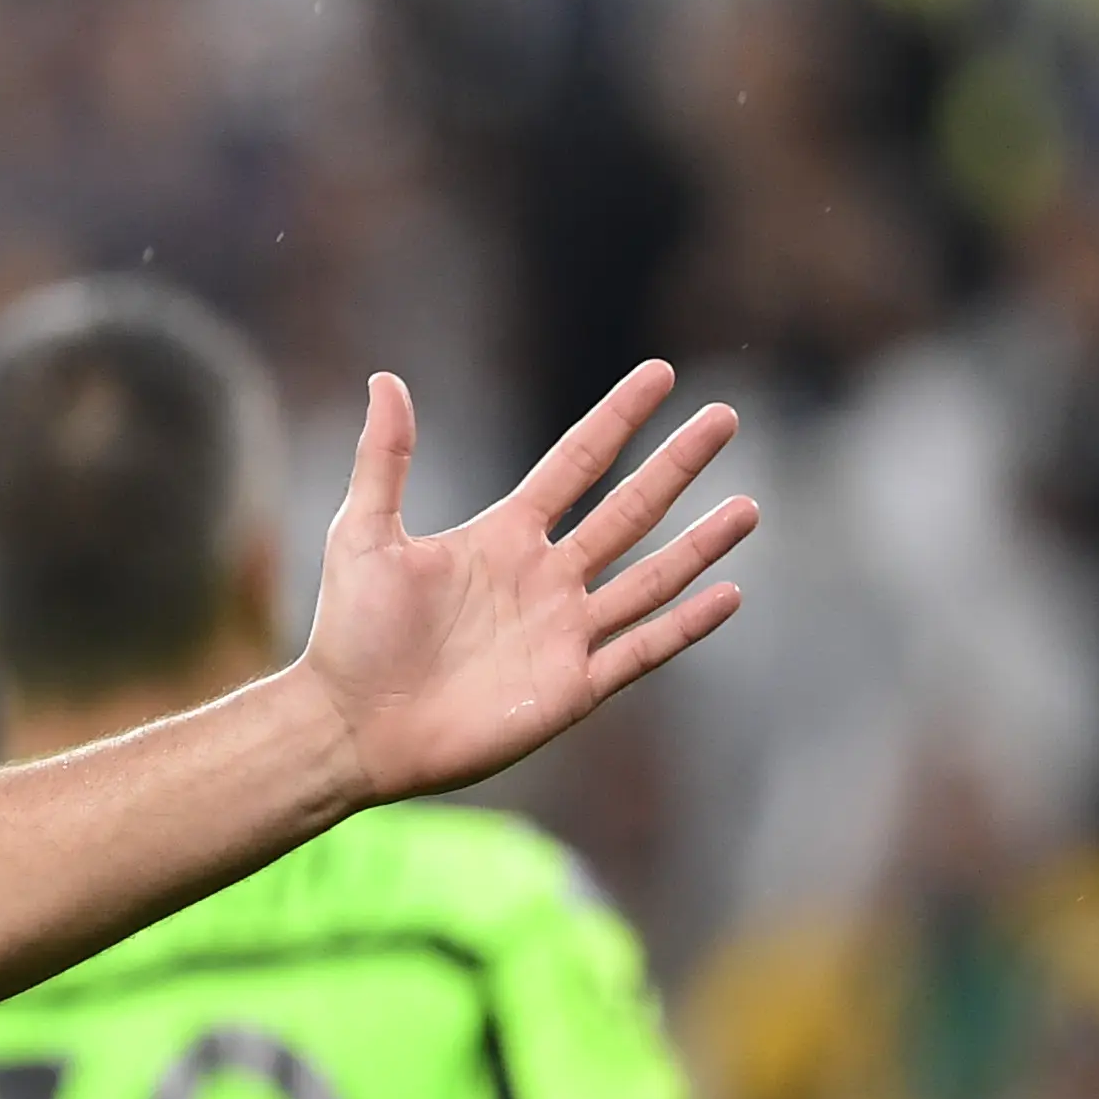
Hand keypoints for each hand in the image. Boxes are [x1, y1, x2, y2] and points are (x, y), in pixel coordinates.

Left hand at [292, 361, 754, 802]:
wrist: (352, 725)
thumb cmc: (349, 632)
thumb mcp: (365, 533)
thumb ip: (384, 459)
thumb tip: (386, 379)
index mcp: (502, 536)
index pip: (575, 463)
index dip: (617, 419)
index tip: (661, 373)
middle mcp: (544, 578)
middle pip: (628, 509)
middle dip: (677, 464)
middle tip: (726, 417)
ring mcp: (564, 632)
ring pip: (650, 577)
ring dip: (699, 543)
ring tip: (749, 507)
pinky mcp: (572, 686)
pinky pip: (642, 649)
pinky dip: (685, 624)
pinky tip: (728, 594)